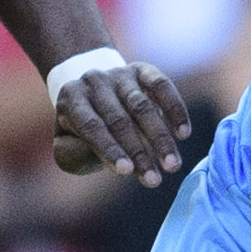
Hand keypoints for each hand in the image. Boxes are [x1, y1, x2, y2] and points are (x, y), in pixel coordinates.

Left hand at [48, 56, 196, 186]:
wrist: (92, 92)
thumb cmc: (80, 130)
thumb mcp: (66, 145)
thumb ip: (74, 154)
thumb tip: (101, 155)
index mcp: (71, 99)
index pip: (91, 126)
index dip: (110, 149)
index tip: (127, 172)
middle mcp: (94, 82)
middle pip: (119, 119)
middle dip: (139, 152)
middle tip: (154, 180)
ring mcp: (120, 74)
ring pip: (143, 106)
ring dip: (160, 138)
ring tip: (173, 165)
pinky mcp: (143, 70)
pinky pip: (162, 86)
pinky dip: (175, 109)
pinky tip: (183, 133)